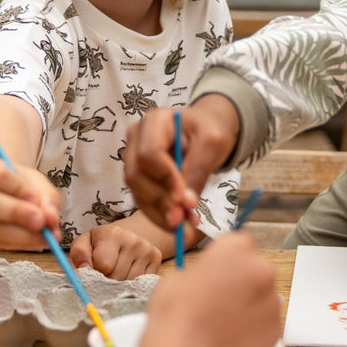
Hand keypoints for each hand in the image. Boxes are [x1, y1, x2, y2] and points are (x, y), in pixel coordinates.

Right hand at [0, 151, 60, 251]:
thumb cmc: (13, 183)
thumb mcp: (32, 180)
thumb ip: (45, 196)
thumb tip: (52, 219)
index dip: (18, 188)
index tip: (37, 199)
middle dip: (16, 214)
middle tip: (42, 222)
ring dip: (22, 235)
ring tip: (46, 236)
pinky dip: (17, 244)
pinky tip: (33, 240)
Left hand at [70, 222, 162, 279]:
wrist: (126, 235)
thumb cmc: (101, 243)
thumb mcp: (85, 243)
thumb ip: (79, 253)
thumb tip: (85, 268)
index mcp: (113, 234)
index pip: (104, 265)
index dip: (96, 272)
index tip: (95, 268)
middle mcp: (134, 240)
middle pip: (117, 277)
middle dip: (107, 280)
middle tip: (105, 272)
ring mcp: (147, 250)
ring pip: (129, 283)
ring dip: (119, 284)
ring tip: (116, 272)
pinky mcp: (157, 259)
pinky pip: (141, 284)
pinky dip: (132, 284)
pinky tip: (128, 274)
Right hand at [123, 95, 239, 230]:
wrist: (205, 130)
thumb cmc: (209, 130)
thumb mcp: (212, 144)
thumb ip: (198, 170)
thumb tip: (185, 204)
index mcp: (155, 121)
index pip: (149, 153)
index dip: (165, 179)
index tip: (186, 200)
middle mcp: (137, 138)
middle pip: (136, 175)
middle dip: (161, 201)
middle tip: (185, 220)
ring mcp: (134, 157)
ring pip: (137, 192)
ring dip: (160, 213)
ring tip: (186, 225)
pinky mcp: (138, 175)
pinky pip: (143, 199)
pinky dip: (160, 214)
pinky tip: (180, 221)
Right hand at [141, 232, 281, 346]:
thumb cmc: (176, 313)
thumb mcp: (179, 276)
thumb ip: (203, 271)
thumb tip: (207, 281)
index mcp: (237, 248)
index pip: (240, 243)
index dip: (228, 259)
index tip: (217, 273)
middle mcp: (261, 269)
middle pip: (256, 269)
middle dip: (242, 281)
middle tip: (220, 300)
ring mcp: (273, 301)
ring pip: (263, 297)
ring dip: (249, 305)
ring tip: (223, 323)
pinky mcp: (277, 330)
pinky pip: (266, 323)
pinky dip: (254, 329)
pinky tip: (231, 339)